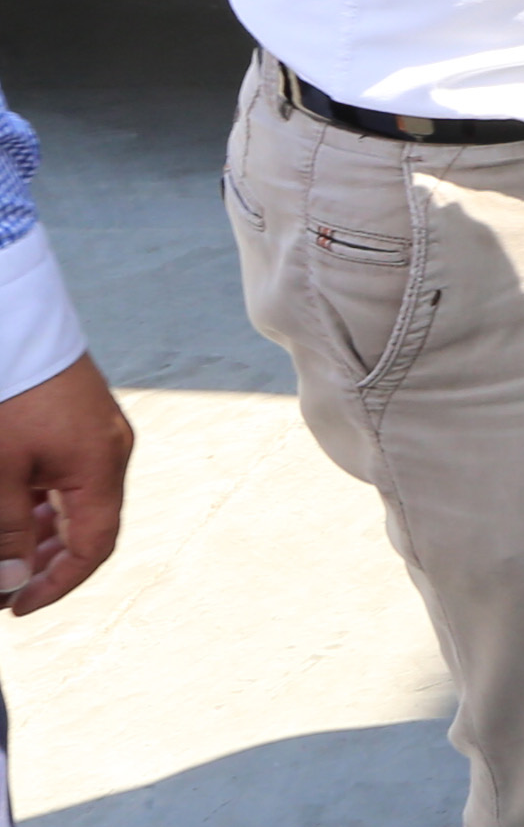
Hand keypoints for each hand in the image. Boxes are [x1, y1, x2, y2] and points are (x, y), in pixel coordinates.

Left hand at [0, 350, 130, 613]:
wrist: (8, 320)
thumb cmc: (6, 395)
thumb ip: (5, 532)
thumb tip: (9, 584)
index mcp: (100, 466)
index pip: (93, 547)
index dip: (56, 584)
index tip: (14, 607)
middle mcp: (109, 450)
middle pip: (86, 525)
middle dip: (42, 561)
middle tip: (0, 583)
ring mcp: (95, 431)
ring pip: (73, 501)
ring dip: (37, 533)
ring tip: (1, 548)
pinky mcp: (75, 417)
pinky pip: (65, 474)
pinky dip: (38, 501)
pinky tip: (9, 507)